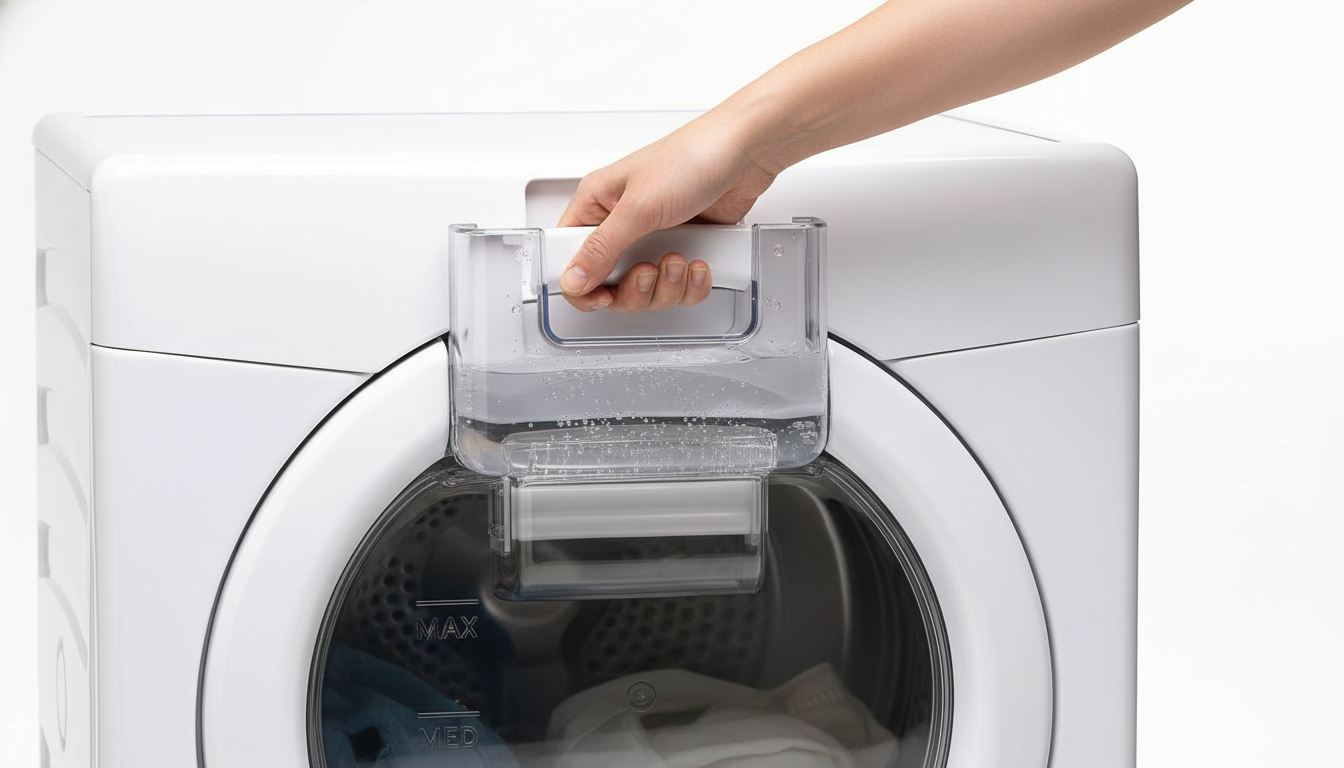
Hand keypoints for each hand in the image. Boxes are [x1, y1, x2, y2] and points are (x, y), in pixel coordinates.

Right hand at [556, 111, 779, 311]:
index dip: (581, 286)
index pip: (569, 258)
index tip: (602, 297)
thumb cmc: (692, 157)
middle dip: (634, 289)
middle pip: (609, 285)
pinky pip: (678, 287)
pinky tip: (699, 262)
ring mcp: (654, 239)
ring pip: (646, 291)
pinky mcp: (683, 248)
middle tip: (649, 272)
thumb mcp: (639, 206)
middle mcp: (622, 224)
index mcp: (598, 205)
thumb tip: (572, 278)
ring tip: (680, 260)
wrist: (747, 151)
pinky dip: (691, 284)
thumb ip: (602, 248)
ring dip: (667, 286)